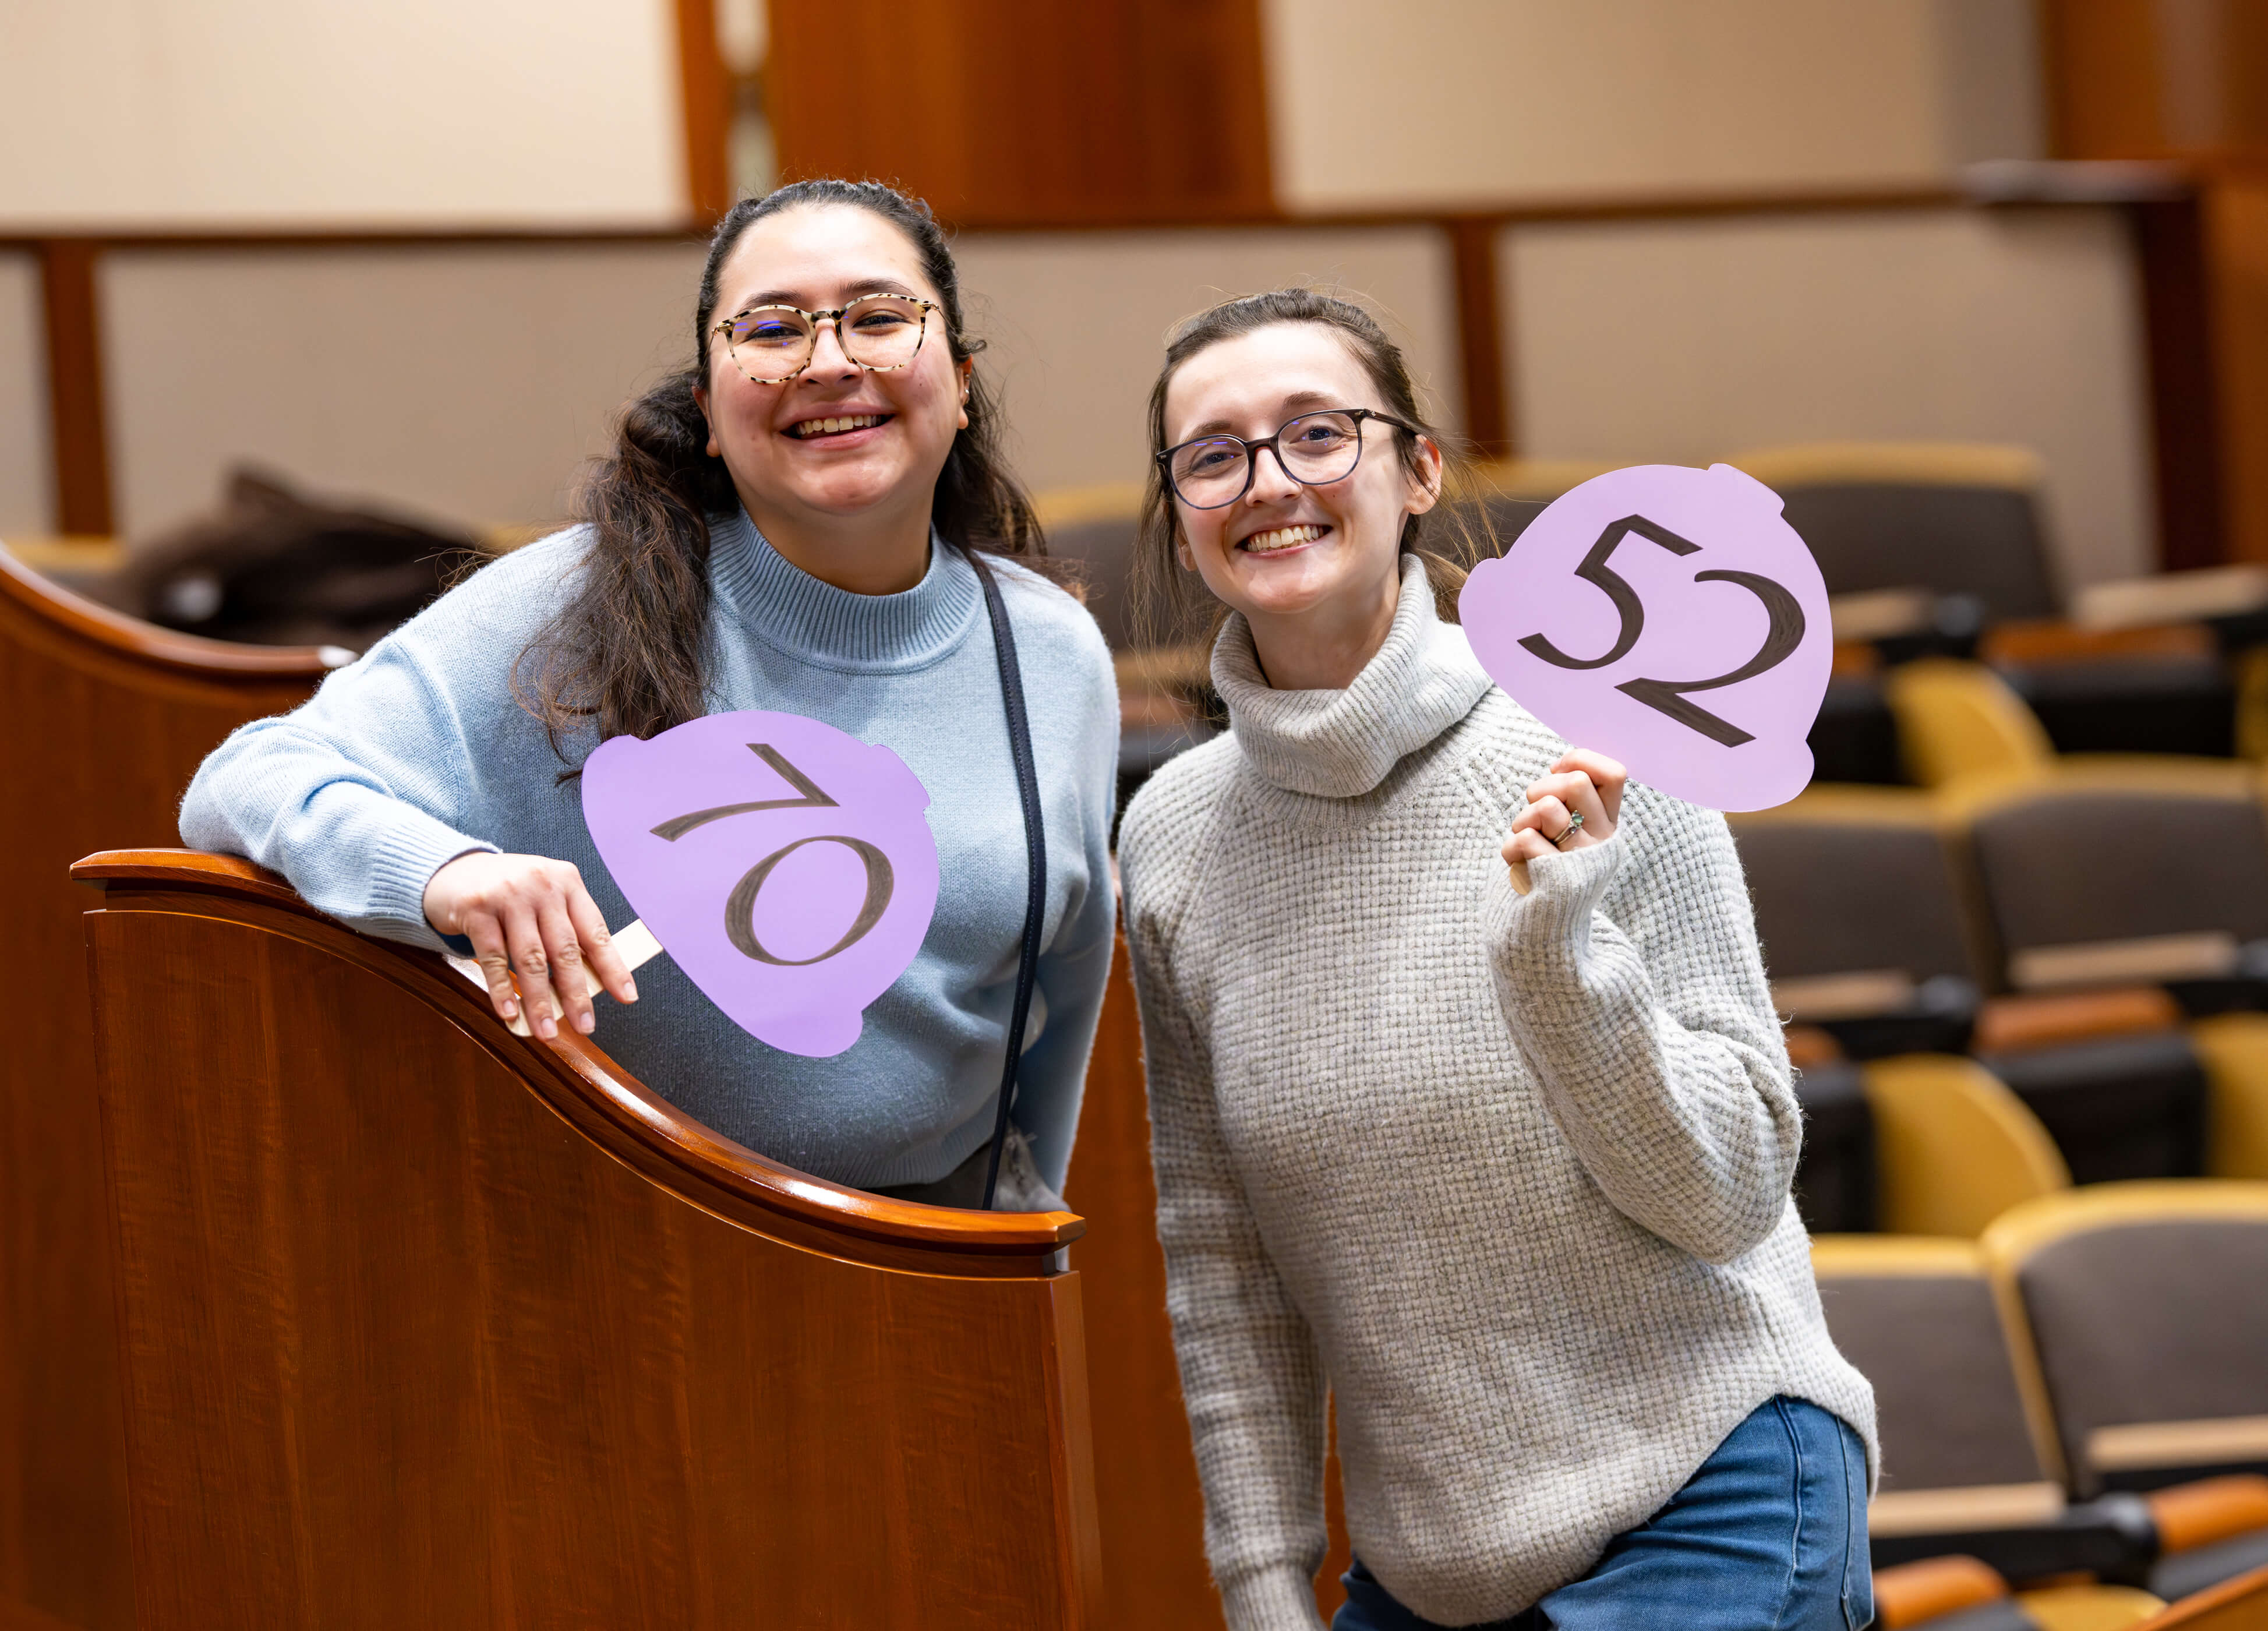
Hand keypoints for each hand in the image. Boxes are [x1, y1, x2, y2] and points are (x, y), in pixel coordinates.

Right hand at [422, 852, 636, 1038]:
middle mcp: (542, 886)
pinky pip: (492, 957)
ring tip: (546, 1031)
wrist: (453, 870)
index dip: (613, 967)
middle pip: (565, 950)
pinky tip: (509, 1013)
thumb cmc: (509, 893)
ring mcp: (508, 895)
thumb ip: (566, 932)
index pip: (596, 933)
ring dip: (539, 1001)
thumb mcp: (545, 900)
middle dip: (576, 994)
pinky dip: (502, 990)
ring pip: (530, 958)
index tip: (627, 997)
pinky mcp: (477, 909)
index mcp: (568, 884)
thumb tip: (586, 985)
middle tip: (585, 1026)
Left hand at [1501, 750, 1626, 895]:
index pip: (1614, 774)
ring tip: (1526, 841)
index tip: (1557, 773)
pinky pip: (1525, 839)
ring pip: (1547, 807)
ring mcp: (1583, 861)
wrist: (1542, 931)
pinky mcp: (1559, 880)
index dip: (1580, 761)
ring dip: (1523, 819)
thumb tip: (1562, 767)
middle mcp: (1603, 842)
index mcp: (1608, 825)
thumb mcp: (1566, 831)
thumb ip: (1571, 800)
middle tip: (1535, 814)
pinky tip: (1519, 867)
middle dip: (1542, 788)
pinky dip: (1510, 850)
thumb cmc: (1546, 868)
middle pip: (1577, 782)